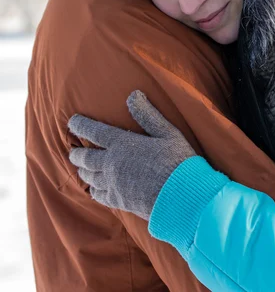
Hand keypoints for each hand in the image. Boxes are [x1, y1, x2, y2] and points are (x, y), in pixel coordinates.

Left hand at [68, 91, 196, 219]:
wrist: (180, 197)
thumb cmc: (177, 161)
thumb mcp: (167, 133)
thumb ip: (148, 115)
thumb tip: (133, 95)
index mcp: (123, 144)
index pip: (95, 131)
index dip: (81, 125)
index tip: (71, 121)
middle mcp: (112, 164)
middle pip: (86, 157)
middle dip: (77, 153)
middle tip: (73, 151)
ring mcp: (113, 184)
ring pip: (90, 177)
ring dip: (83, 170)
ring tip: (81, 168)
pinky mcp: (118, 201)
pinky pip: (98, 195)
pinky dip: (93, 190)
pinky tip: (94, 189)